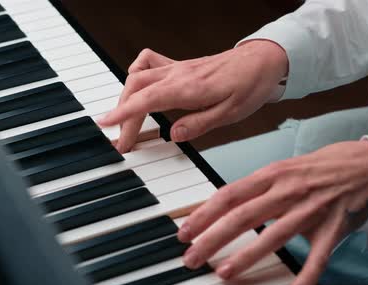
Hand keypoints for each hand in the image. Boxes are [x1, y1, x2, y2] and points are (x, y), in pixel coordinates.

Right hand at [97, 41, 288, 152]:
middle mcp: (177, 75)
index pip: (147, 99)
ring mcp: (175, 68)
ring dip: (126, 98)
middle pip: (136, 90)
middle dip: (123, 115)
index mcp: (188, 88)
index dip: (124, 112)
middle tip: (124, 141)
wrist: (261, 60)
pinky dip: (135, 74)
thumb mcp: (230, 113)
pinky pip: (147, 62)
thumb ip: (199, 124)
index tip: (105, 123)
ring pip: (137, 76)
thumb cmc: (248, 85)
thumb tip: (173, 135)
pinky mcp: (177, 66)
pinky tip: (137, 88)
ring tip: (125, 121)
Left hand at [177, 140, 367, 284]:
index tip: (183, 232)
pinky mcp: (332, 228)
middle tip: (191, 258)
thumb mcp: (279, 170)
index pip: (228, 195)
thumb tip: (219, 205)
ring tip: (223, 273)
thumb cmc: (316, 169)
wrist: (364, 163)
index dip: (203, 215)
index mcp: (270, 176)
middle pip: (242, 216)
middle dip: (212, 239)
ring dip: (246, 256)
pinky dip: (307, 277)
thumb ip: (252, 189)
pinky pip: (318, 256)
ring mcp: (309, 210)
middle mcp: (286, 192)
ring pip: (273, 235)